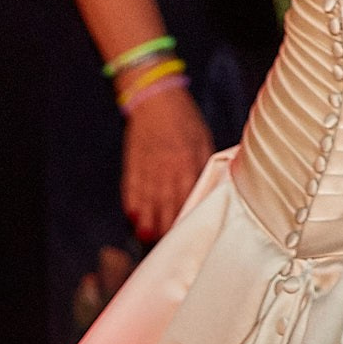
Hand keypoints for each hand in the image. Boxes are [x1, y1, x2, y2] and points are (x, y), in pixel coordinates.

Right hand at [121, 87, 211, 242]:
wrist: (154, 100)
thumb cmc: (184, 120)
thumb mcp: (203, 140)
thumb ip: (206, 165)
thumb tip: (211, 187)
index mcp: (188, 164)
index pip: (188, 200)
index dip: (188, 219)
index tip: (189, 233)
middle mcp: (166, 172)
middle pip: (165, 209)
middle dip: (167, 228)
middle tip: (169, 242)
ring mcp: (147, 171)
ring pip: (146, 207)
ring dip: (147, 225)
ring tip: (150, 238)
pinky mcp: (132, 168)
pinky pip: (131, 194)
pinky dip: (132, 209)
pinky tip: (135, 219)